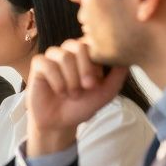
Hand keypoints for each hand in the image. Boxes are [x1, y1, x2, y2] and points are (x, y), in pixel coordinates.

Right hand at [25, 39, 129, 155]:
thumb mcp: (106, 92)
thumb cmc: (82, 106)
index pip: (93, 43)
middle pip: (78, 45)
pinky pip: (47, 64)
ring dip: (71, 78)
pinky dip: (56, 80)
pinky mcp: (38, 65)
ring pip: (63, 56)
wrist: (61, 122)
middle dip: (85, 68)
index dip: (96, 62)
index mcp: (85, 55)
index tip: (96, 83)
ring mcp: (53, 57)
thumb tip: (127, 57)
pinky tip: (59, 92)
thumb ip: (118, 74)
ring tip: (72, 94)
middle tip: (87, 87)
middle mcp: (69, 52)